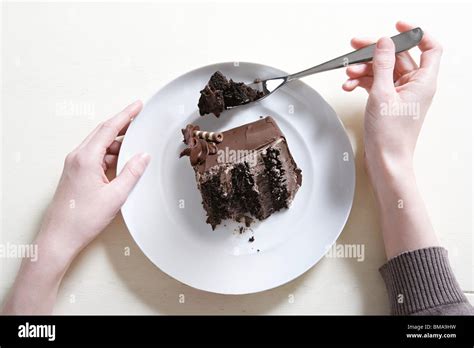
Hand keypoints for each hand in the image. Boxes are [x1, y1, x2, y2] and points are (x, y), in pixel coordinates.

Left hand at [38, 100, 150, 261]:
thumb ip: (132, 172)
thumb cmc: (83, 219)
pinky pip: (95, 156)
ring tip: (135, 147)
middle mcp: (77, 157)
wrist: (60, 237)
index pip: (109, 128)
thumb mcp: (115, 195)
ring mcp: (74, 165)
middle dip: (122, 125)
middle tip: (139, 120)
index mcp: (86, 158)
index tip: (137, 106)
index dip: (126, 115)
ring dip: (117, 143)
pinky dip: (110, 155)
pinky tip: (122, 163)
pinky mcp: (75, 173)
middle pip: (103, 133)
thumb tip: (143, 156)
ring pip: (99, 145)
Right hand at [342, 21, 442, 174]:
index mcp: (423, 81)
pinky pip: (376, 84)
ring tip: (348, 73)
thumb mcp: (382, 94)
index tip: (396, 26)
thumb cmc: (390, 135)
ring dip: (364, 69)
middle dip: (375, 52)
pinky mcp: (389, 102)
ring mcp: (401, 95)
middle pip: (398, 58)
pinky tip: (349, 85)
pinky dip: (362, 82)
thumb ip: (382, 64)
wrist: (385, 160)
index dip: (415, 33)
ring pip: (383, 71)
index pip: (429, 47)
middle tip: (356, 46)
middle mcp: (415, 86)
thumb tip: (384, 42)